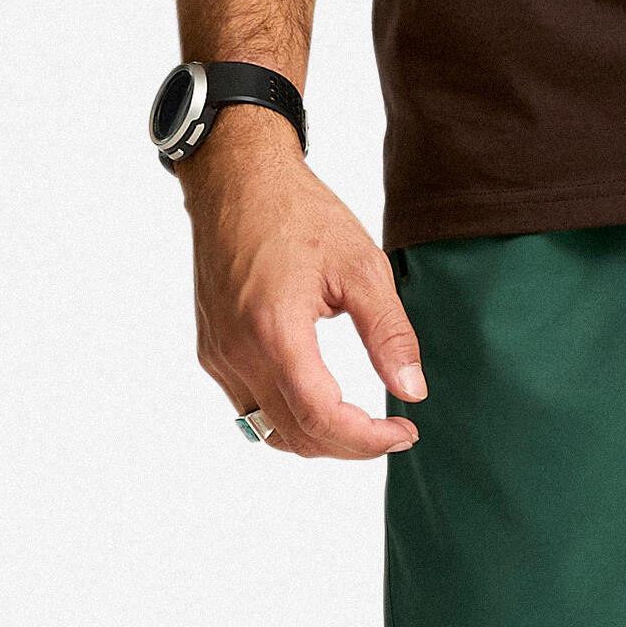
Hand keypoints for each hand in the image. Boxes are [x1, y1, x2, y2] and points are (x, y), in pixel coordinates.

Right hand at [180, 105, 423, 458]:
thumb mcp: (361, 266)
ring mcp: (218, 354)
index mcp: (274, 329)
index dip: (366, 440)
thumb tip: (413, 391)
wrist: (236, 180)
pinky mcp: (212, 351)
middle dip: (350, 446)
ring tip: (363, 425)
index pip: (319, 416)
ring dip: (319, 438)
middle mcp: (236, 351)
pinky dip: (289, 419)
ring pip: (270, 431)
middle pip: (296, 435)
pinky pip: (250, 408)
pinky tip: (322, 402)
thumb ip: (389, 333)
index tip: (405, 431)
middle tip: (394, 432)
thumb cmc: (298, 213)